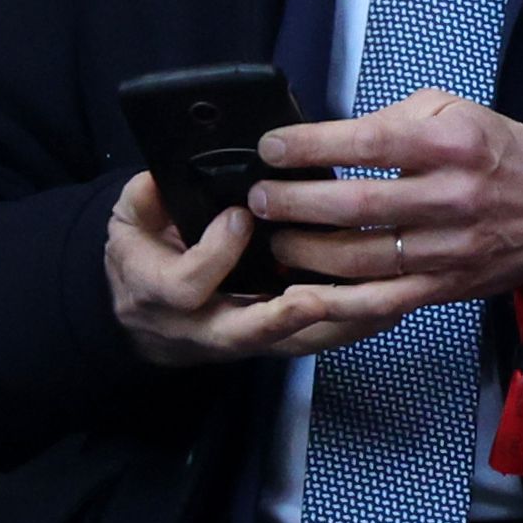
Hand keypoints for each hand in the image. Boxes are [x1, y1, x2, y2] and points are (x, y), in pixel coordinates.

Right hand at [105, 169, 467, 366]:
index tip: (240, 215)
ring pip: (292, 345)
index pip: (187, 285)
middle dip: (282, 317)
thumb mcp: (128, 224)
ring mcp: (242, 342)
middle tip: (318, 297)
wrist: (147, 318)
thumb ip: (143, 201)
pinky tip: (394, 303)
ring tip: (382, 300)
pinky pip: (318, 342)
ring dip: (339, 325)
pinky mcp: (274, 345)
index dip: (214, 252)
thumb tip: (161, 176)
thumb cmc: (143, 258)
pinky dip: (356, 324)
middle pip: (243, 334)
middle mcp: (202, 328)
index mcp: (159, 294)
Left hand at [243, 89, 522, 305]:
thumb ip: (397, 119)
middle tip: (259, 198)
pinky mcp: (445, 286)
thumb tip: (333, 138)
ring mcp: (448, 248)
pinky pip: (381, 302)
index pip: (366, 143)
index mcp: (453, 145)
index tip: (272, 147)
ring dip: (304, 251)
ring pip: (359, 258)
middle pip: (354, 204)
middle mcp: (451, 197)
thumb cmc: (500, 156)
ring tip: (275, 240)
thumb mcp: (458, 112)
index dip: (310, 146)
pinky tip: (303, 292)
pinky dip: (337, 302)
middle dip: (292, 202)